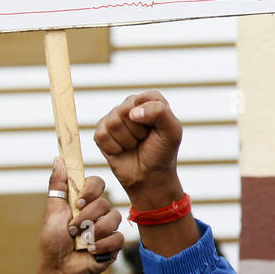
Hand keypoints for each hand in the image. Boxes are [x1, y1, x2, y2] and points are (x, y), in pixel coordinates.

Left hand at [37, 157, 122, 273]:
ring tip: (82, 241)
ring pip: (114, 218)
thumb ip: (57, 185)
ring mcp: (108, 228)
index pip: (97, 183)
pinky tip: (91, 250)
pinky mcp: (114, 245)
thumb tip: (58, 159)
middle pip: (104, 202)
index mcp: (84, 202)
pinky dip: (102, 244)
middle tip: (73, 229)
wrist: (59, 269)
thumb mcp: (52, 211)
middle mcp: (98, 213)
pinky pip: (118, 237)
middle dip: (86, 217)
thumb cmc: (53, 242)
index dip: (91, 190)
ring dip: (94, 231)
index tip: (77, 202)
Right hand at [94, 90, 183, 208]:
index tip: (156, 129)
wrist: (150, 176)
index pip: (146, 97)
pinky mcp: (101, 132)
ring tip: (134, 145)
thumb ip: (160, 112)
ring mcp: (113, 119)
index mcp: (149, 101)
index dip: (151, 116)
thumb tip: (132, 113)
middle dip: (138, 130)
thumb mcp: (172, 131)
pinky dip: (115, 148)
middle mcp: (130, 106)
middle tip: (144, 139)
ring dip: (127, 140)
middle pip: (126, 110)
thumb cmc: (162, 152)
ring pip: (113, 123)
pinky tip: (122, 150)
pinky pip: (103, 135)